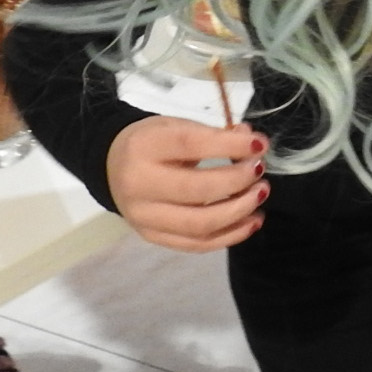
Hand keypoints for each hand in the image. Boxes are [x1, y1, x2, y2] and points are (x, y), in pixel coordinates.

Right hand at [107, 116, 269, 252]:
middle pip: (196, 190)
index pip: (191, 145)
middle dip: (237, 182)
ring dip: (239, 212)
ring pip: (199, 224)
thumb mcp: (177, 127)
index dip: (230, 146)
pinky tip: (251, 221)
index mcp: (144, 146)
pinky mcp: (152, 236)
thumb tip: (252, 142)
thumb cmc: (152, 143)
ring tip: (260, 195)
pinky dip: (230, 236)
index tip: (260, 145)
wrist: (111, 166)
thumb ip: (214, 134)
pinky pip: (196, 244)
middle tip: (260, 172)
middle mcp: (139, 184)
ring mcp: (144, 216)